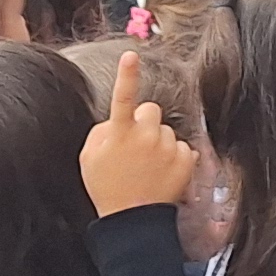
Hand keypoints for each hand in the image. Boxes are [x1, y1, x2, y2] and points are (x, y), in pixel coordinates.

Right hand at [80, 53, 198, 217]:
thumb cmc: (107, 187)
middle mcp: (146, 136)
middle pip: (151, 110)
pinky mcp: (186, 159)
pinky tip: (161, 173)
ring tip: (147, 166)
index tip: (130, 55)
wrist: (132, 220)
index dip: (126, 75)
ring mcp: (168, 147)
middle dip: (144, 121)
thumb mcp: (89, 158)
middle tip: (135, 146)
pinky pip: (182, 146)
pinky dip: (174, 157)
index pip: (123, 97)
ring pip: (166, 130)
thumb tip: (116, 121)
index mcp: (120, 133)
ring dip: (158, 141)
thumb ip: (102, 132)